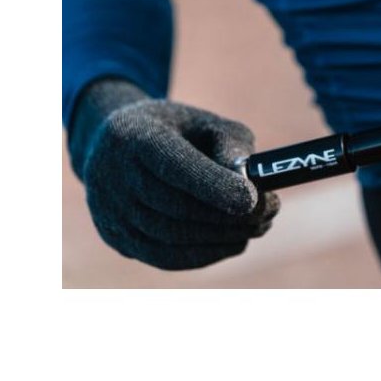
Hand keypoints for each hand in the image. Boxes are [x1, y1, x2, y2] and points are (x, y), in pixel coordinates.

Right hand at [68, 79, 277, 269]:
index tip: (254, 198)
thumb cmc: (176, 132)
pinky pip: (166, 258)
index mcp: (133, 137)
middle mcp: (112, 176)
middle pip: (175, 207)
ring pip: (172, 238)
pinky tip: (235, 242)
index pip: (173, 167)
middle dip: (228, 216)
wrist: (116, 146)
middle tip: (270, 212)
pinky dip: (206, 254)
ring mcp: (110, 213)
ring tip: (259, 225)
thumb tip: (249, 180)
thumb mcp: (205, 122)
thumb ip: (231, 144)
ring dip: (223, 237)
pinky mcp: (118, 240)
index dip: (214, 186)